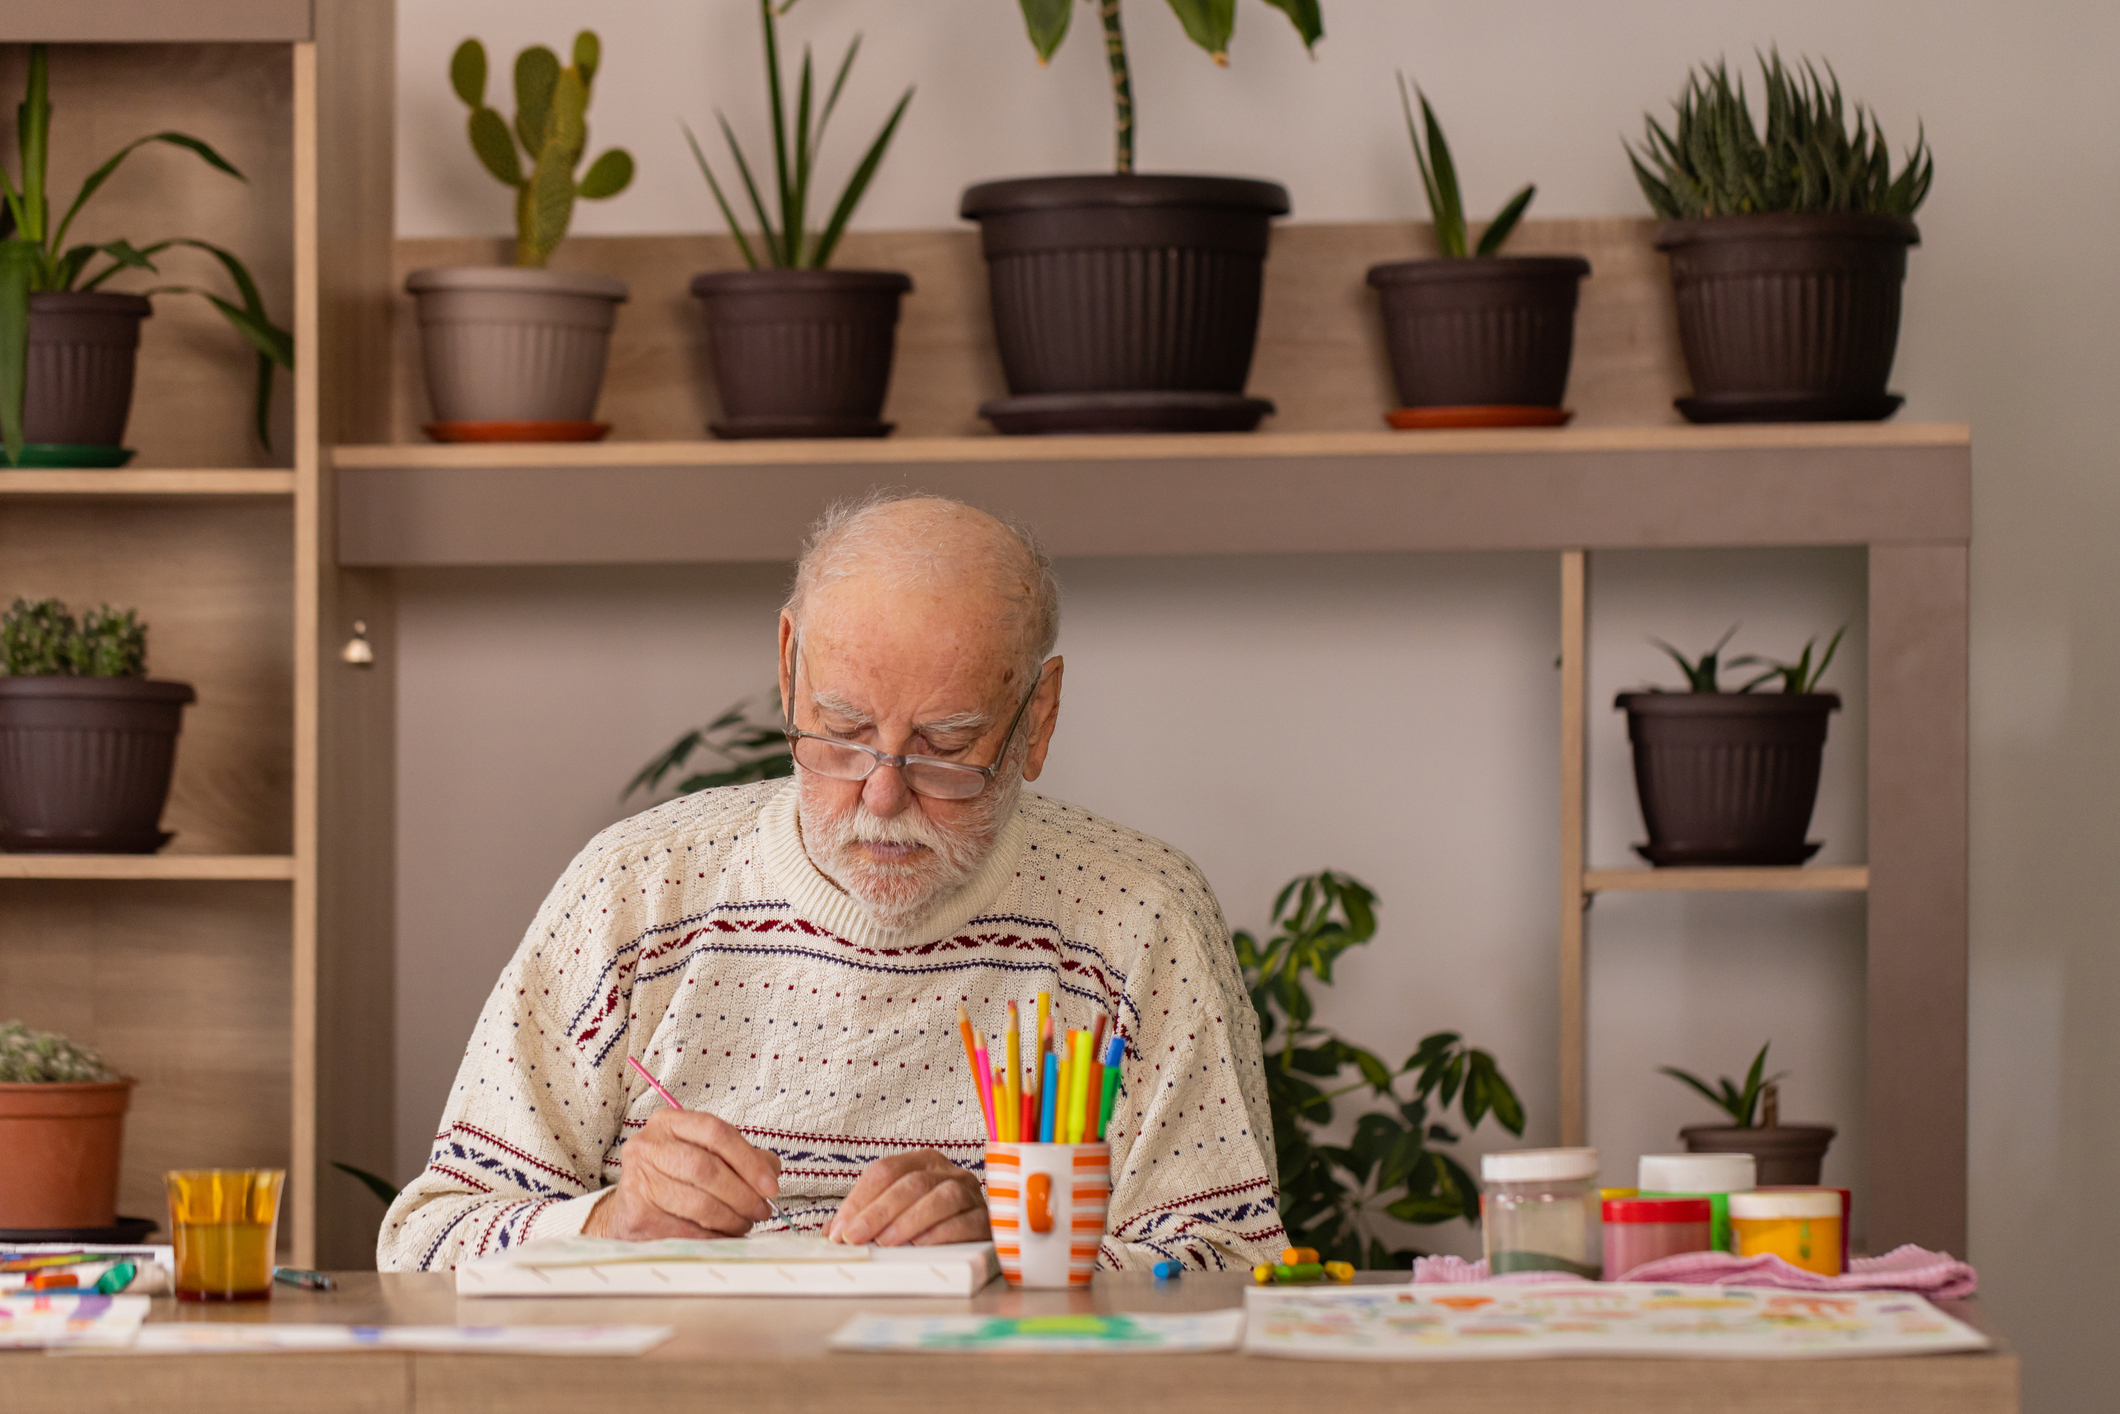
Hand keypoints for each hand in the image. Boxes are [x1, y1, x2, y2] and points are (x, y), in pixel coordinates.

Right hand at [584, 1107, 779, 1240]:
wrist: (631, 1209)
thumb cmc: (675, 1178)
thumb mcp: (706, 1155)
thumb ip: (742, 1158)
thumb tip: (771, 1173)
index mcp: (670, 1122)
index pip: (716, 1132)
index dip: (749, 1161)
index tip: (771, 1186)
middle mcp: (649, 1146)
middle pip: (707, 1168)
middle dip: (742, 1194)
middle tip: (761, 1211)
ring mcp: (638, 1179)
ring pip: (697, 1202)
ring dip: (730, 1219)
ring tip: (744, 1224)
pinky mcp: (636, 1213)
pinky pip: (684, 1230)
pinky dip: (712, 1237)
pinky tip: (723, 1237)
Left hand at [824, 1149, 988, 1246]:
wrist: (978, 1233)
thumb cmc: (930, 1222)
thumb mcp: (894, 1213)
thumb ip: (864, 1218)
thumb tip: (831, 1234)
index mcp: (922, 1162)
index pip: (886, 1170)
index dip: (859, 1199)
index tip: (840, 1230)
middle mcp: (948, 1172)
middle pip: (911, 1183)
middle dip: (878, 1211)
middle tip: (855, 1238)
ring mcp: (970, 1194)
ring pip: (941, 1197)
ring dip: (909, 1220)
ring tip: (886, 1242)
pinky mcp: (986, 1219)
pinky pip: (966, 1221)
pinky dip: (941, 1233)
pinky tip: (920, 1245)